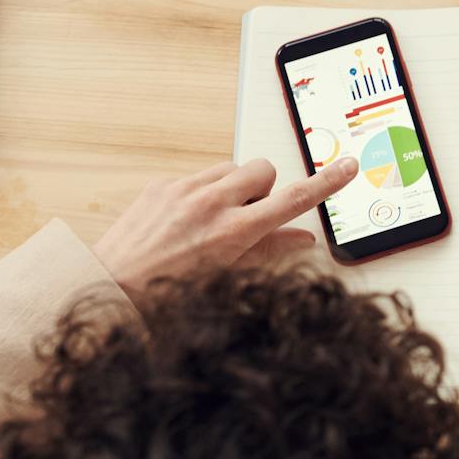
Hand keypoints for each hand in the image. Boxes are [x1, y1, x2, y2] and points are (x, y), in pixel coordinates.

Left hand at [92, 156, 357, 297]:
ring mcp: (184, 189)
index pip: (293, 199)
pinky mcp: (163, 184)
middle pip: (263, 169)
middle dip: (265, 188)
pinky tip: (188, 220)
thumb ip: (270, 250)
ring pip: (232, 168)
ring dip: (234, 187)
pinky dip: (203, 192)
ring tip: (217, 219)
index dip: (326, 182)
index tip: (347, 167)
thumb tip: (304, 238)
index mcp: (233, 231)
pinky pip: (199, 176)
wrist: (111, 284)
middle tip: (251, 216)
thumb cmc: (168, 291)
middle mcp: (211, 203)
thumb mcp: (228, 276)